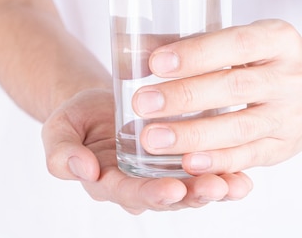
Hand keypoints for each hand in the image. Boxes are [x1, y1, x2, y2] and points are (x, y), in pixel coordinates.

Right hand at [41, 88, 252, 213]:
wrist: (96, 104)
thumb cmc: (76, 118)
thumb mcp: (58, 130)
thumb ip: (62, 153)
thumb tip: (82, 169)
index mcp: (107, 183)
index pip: (129, 194)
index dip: (151, 194)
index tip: (171, 189)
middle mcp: (138, 186)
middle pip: (168, 197)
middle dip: (192, 195)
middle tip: (214, 186)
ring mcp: (161, 175)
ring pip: (191, 189)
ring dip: (215, 189)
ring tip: (236, 185)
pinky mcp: (180, 161)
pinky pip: (203, 171)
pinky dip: (225, 174)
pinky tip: (244, 175)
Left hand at [134, 19, 301, 174]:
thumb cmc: (264, 58)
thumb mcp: (241, 39)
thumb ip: (193, 43)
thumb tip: (134, 49)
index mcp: (278, 39)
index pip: (236, 44)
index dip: (196, 54)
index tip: (155, 63)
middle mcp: (290, 77)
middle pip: (234, 88)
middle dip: (184, 96)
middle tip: (142, 103)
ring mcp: (290, 116)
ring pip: (239, 128)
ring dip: (192, 135)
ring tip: (152, 138)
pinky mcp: (283, 147)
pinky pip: (248, 157)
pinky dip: (216, 161)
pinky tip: (187, 162)